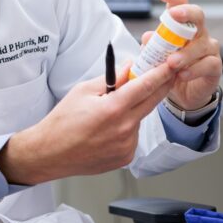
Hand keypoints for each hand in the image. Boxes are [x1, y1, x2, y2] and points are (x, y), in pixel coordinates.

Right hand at [0, 61, 176, 184]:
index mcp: (113, 110)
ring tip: (111, 111)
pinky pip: (134, 135)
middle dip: (161, 86)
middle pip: (152, 102)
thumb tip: (129, 67)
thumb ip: (110, 79)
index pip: (145, 86)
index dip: (161, 73)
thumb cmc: (62, 123)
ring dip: (136, 110)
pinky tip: (109, 129)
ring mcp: (126, 146)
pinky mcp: (125, 158)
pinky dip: (128, 128)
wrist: (50, 154)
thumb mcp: (83, 91)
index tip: (172, 64)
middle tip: (167, 74)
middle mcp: (124, 129)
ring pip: (140, 119)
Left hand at [142, 0, 221, 110]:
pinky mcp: (215, 66)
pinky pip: (208, 64)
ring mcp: (209, 48)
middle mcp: (199, 33)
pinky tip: (182, 75)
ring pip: (201, 44)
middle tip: (174, 14)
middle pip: (198, 15)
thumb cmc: (171, 69)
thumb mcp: (157, 57)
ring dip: (185, 53)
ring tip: (171, 62)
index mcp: (183, 26)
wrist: (183, 93)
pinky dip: (194, 69)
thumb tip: (147, 37)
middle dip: (186, 13)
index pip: (181, 5)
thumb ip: (152, 47)